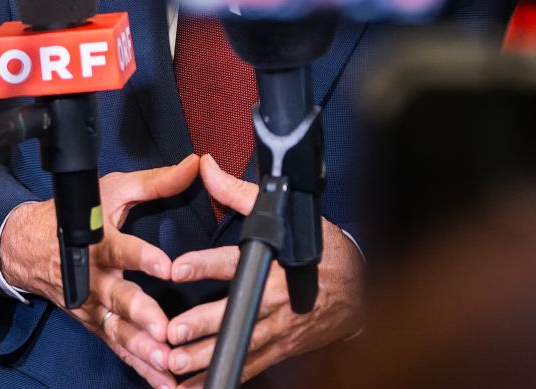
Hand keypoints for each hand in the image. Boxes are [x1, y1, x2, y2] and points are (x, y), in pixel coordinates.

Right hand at [0, 156, 200, 388]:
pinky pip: (118, 349)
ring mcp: (91, 306)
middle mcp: (93, 278)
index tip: (166, 266)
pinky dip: (140, 367)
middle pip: (116, 298)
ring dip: (141, 347)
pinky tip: (164, 381)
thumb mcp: (112, 191)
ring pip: (117, 329)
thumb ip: (155, 183)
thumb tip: (193, 166)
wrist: (26, 248)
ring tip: (166, 361)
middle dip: (140, 314)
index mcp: (98, 241)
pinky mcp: (94, 325)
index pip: (120, 248)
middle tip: (164, 328)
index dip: (141, 257)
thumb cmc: (71, 215)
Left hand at [163, 155, 365, 383]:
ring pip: (240, 345)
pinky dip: (222, 375)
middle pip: (236, 313)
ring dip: (207, 355)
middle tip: (173, 331)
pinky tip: (193, 385)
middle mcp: (277, 301)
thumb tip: (207, 167)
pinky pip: (249, 365)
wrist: (362, 291)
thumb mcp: (289, 216)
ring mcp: (280, 329)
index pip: (237, 263)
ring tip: (175, 362)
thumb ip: (240, 193)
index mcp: (277, 265)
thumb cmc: (322, 251)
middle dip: (204, 324)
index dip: (207, 264)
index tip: (178, 268)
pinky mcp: (281, 348)